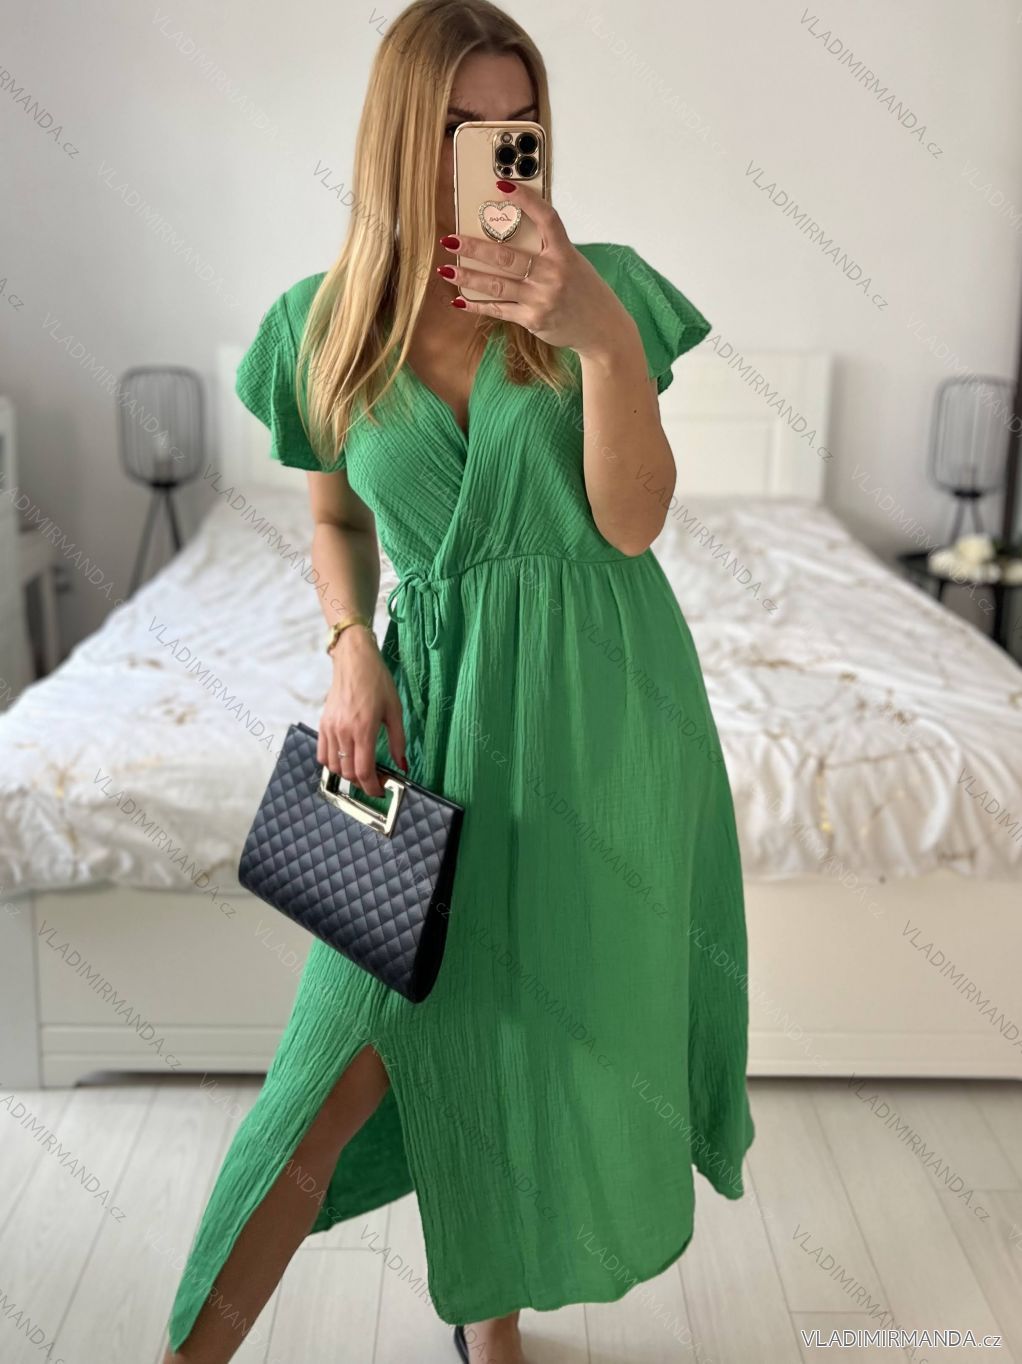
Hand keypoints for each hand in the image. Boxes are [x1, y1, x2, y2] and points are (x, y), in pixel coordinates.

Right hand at [317, 627, 406, 797]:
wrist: (354, 661)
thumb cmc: (377, 681)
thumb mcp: (395, 711)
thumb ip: (398, 742)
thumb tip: (402, 766)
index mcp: (364, 729)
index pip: (364, 771)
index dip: (372, 787)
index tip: (381, 790)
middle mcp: (344, 731)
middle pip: (348, 773)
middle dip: (363, 782)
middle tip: (376, 779)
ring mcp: (330, 728)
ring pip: (334, 766)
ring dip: (348, 774)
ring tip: (361, 769)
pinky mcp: (322, 724)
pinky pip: (322, 754)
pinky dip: (332, 763)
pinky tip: (345, 759)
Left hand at [439, 179, 636, 357]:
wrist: (602, 329)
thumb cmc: (584, 292)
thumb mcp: (573, 263)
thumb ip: (547, 250)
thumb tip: (511, 233)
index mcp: (565, 253)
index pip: (546, 218)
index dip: (525, 200)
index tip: (502, 186)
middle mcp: (553, 274)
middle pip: (507, 256)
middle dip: (475, 248)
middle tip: (451, 240)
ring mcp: (542, 298)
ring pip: (497, 285)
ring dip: (468, 277)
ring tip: (446, 270)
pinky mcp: (533, 319)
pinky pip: (499, 310)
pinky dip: (478, 305)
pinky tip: (460, 300)